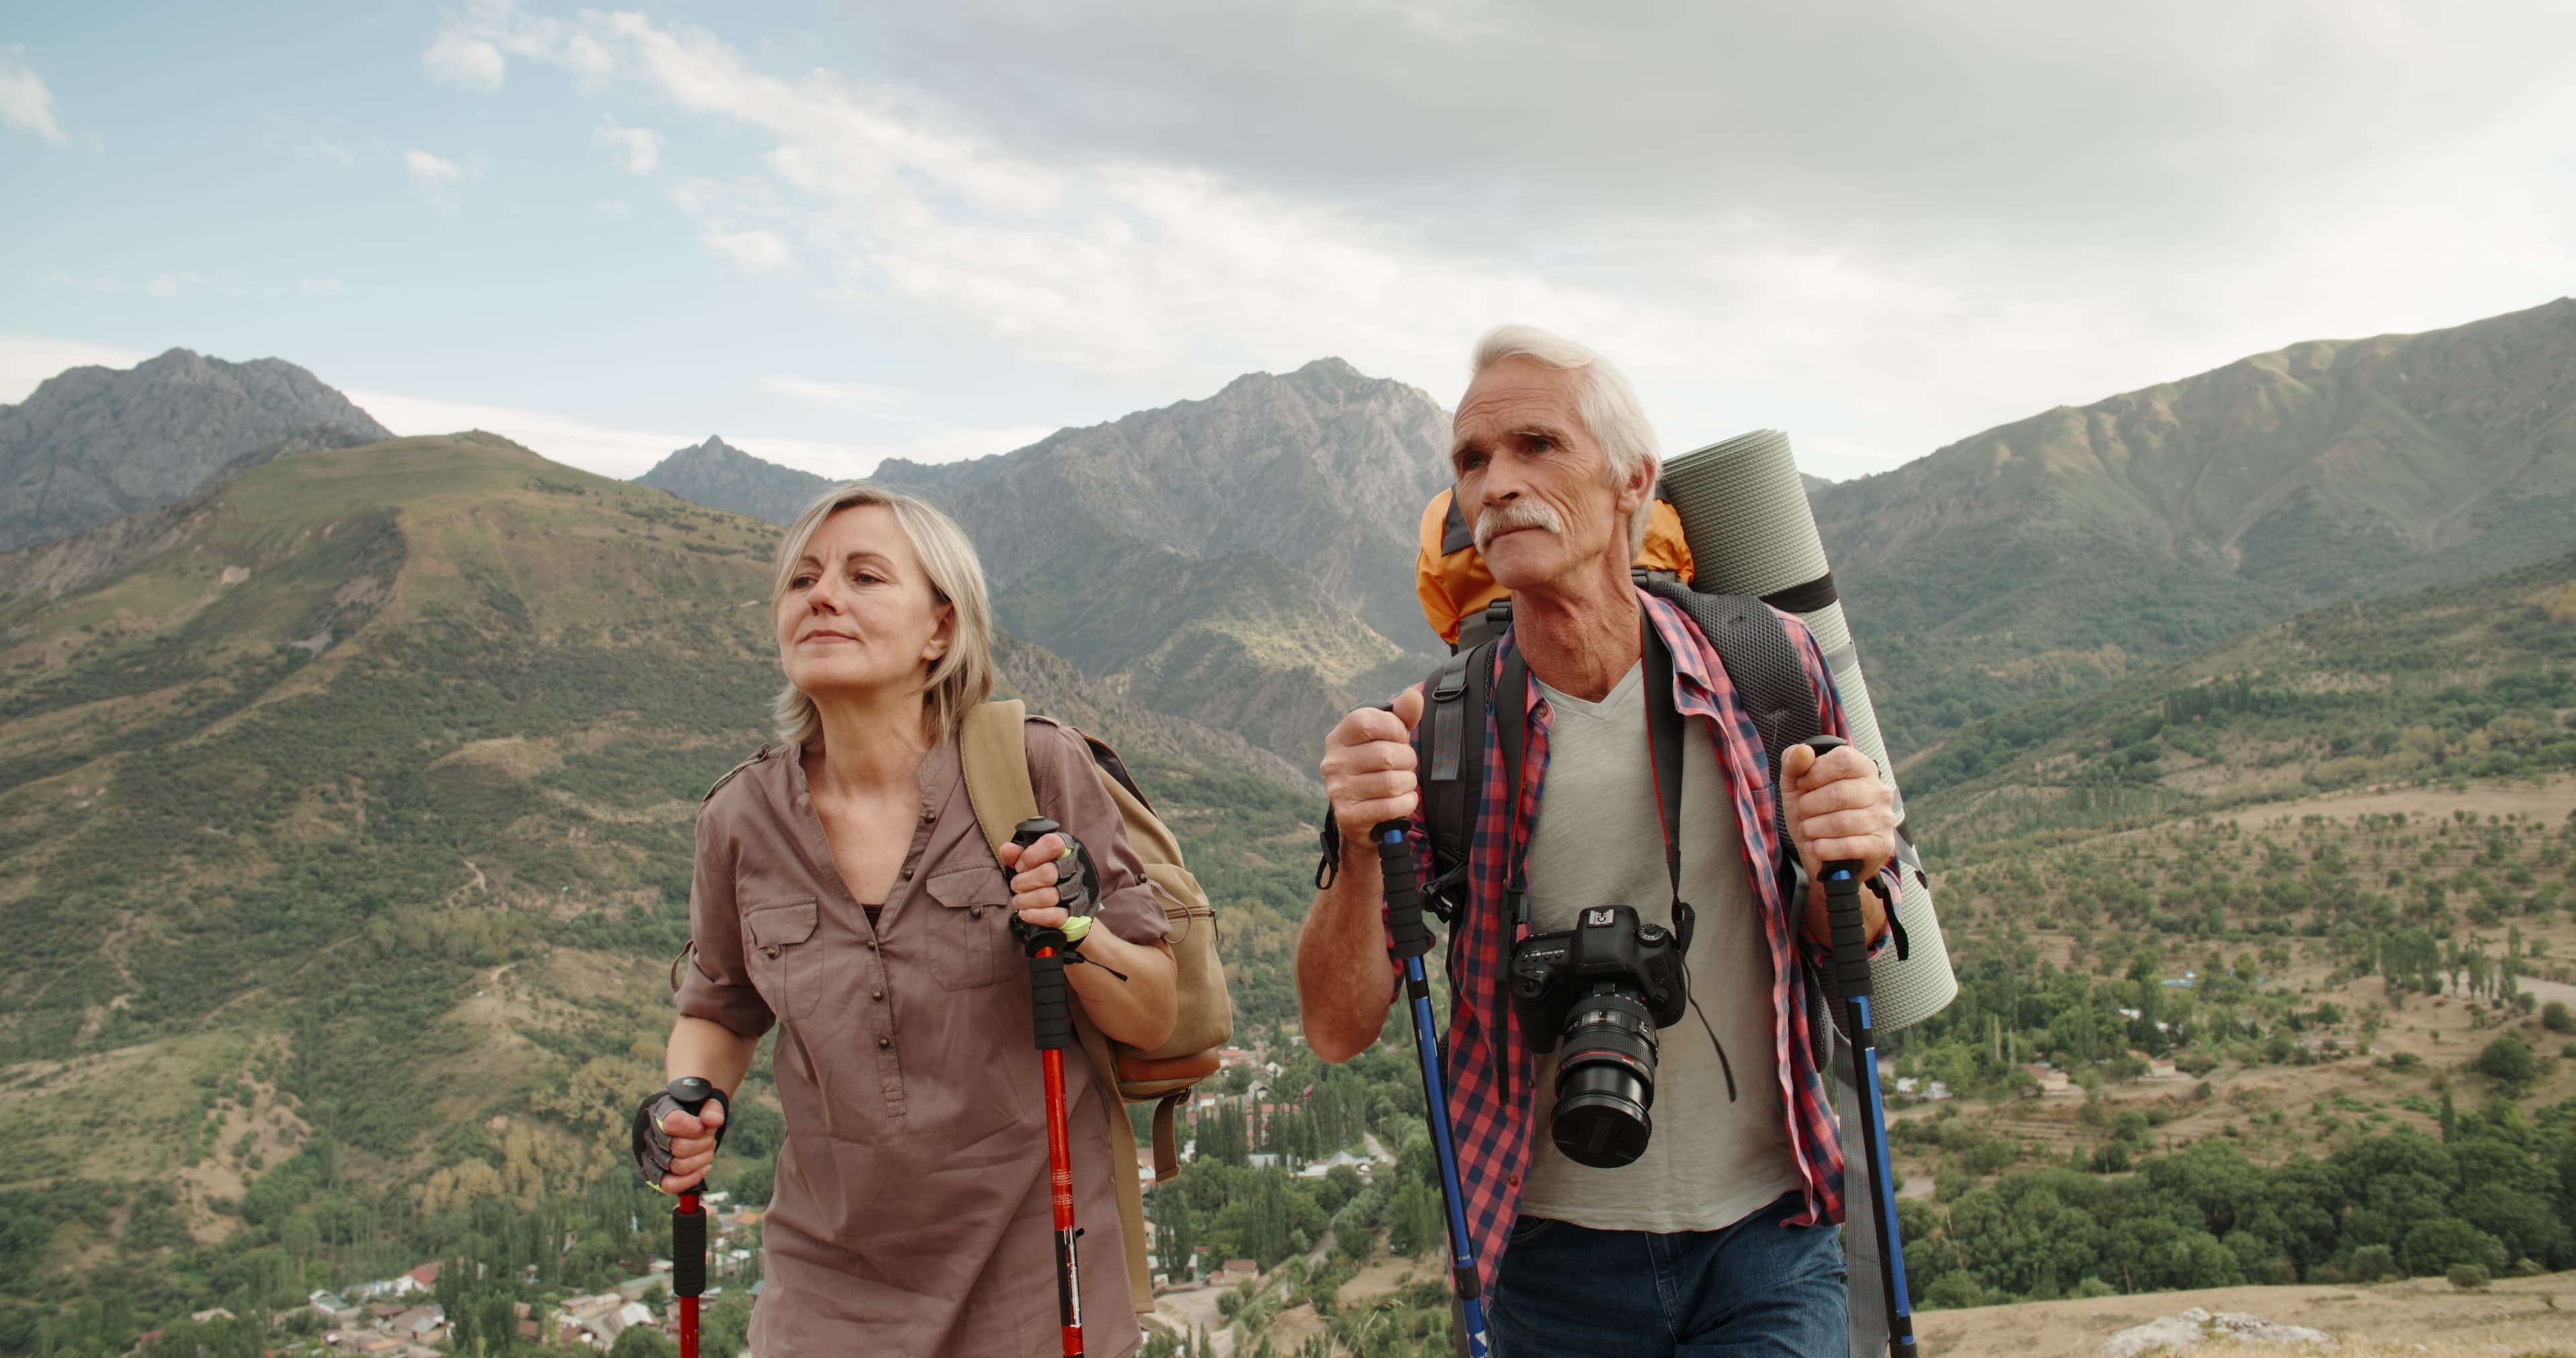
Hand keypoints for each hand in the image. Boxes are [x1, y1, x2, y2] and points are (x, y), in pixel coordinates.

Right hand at [641, 1093, 725, 1193]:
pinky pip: (669, 1185)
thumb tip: (712, 1120)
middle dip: (703, 1143)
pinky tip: (705, 1168)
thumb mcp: (706, 1102)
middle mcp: (650, 1135)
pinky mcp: (655, 1175)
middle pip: (679, 1148)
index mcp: (659, 1112)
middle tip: (709, 1137)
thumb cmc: (694, 1111)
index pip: (672, 1123)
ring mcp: (651, 1156)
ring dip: (701, 1159)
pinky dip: (691, 1179)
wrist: (684, 1121)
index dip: (694, 1128)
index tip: (705, 1125)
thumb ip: (712, 1108)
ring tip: (707, 1149)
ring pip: (678, 1167)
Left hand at [995, 832, 1079, 930]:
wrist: (1068, 901)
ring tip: (1018, 901)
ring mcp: (1076, 893)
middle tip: (1016, 886)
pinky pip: (1054, 917)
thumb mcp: (1031, 861)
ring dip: (1025, 900)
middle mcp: (1074, 870)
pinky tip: (1025, 913)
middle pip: (1048, 874)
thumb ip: (1018, 855)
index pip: (1052, 845)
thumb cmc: (1044, 876)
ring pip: (1048, 897)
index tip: (1020, 866)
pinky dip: (1034, 915)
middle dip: (1023, 882)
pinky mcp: (1074, 915)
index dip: (1031, 856)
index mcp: (1065, 851)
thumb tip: (1007, 850)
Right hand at [1321, 686, 1423, 842]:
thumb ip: (1402, 716)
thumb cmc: (1377, 769)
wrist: (1362, 815)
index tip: (1399, 738)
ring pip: (1391, 782)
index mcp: (1339, 738)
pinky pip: (1392, 806)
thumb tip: (1413, 696)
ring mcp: (1338, 791)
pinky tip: (1401, 800)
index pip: (1367, 721)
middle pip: (1385, 754)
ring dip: (1408, 783)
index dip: (1393, 728)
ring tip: (1402, 783)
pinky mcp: (1349, 816)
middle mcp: (1333, 763)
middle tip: (1404, 766)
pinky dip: (1406, 803)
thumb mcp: (1388, 739)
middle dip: (1407, 760)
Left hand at [1782, 742, 1895, 890]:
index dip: (1815, 773)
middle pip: (1839, 793)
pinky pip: (1848, 846)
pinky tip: (1815, 847)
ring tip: (1808, 831)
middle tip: (1802, 814)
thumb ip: (1794, 764)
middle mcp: (1879, 791)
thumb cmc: (1813, 813)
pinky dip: (1822, 849)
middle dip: (1809, 806)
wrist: (1825, 855)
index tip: (1803, 786)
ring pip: (1841, 822)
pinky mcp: (1882, 845)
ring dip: (1813, 829)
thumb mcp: (1796, 786)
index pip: (1843, 760)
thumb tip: (1803, 750)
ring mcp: (1884, 818)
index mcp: (1863, 768)